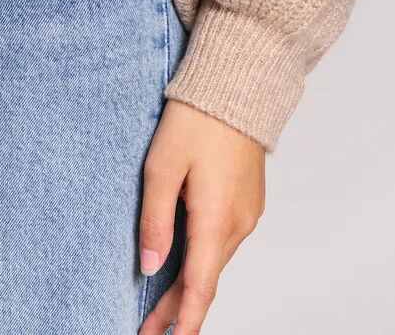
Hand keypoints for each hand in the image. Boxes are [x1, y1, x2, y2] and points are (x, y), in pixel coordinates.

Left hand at [137, 97, 265, 334]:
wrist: (236, 84)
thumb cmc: (196, 118)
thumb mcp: (162, 166)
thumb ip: (155, 219)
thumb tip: (150, 265)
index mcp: (215, 219)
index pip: (200, 288)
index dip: (183, 322)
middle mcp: (238, 223)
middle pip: (205, 279)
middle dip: (176, 309)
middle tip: (147, 329)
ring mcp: (246, 213)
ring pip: (215, 261)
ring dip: (189, 285)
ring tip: (159, 305)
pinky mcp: (247, 201)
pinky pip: (223, 241)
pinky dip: (203, 260)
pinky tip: (184, 264)